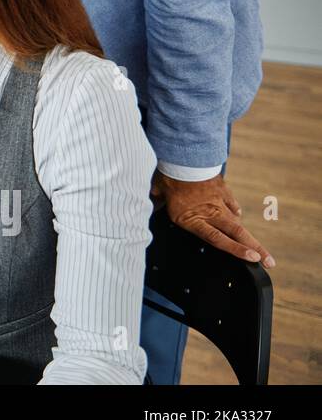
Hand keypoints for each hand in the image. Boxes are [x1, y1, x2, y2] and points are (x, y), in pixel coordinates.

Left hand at [152, 173, 274, 267]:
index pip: (218, 240)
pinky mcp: (223, 190)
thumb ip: (157, 201)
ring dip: (248, 234)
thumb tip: (150, 199)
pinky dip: (235, 211)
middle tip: (269, 262)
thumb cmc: (169, 176)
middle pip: (237, 234)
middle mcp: (210, 212)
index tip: (252, 259)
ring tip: (258, 249)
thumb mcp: (157, 193)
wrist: (183, 157)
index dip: (235, 250)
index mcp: (192, 218)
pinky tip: (237, 215)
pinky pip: (232, 204)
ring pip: (238, 220)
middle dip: (255, 249)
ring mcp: (219, 201)